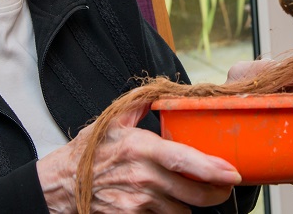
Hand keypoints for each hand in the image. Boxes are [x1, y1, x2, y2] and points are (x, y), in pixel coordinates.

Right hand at [36, 102, 240, 212]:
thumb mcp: (113, 120)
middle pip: (194, 193)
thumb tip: (163, 90)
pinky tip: (163, 204)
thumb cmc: (87, 153)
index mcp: (142, 148)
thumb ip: (141, 103)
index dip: (213, 169)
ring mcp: (137, 203)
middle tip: (223, 187)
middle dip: (215, 193)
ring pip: (183, 211)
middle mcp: (143, 177)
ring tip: (183, 192)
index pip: (185, 161)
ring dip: (189, 204)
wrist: (59, 186)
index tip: (234, 174)